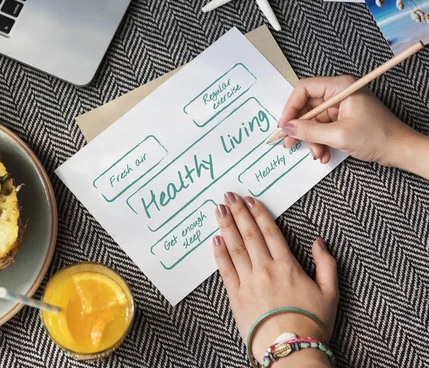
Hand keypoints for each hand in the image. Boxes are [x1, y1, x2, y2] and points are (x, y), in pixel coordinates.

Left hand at [213, 192, 337, 364]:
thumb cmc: (312, 323)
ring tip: (218, 210)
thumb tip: (318, 241)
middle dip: (238, 212)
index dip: (259, 213)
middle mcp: (265, 269)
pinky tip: (215, 239)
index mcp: (287, 266)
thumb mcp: (330, 293)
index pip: (270, 232)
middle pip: (249, 234)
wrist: (291, 349)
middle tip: (228, 196)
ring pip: (235, 247)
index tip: (249, 199)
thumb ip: (326, 264)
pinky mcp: (235, 295)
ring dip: (226, 226)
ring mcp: (248, 281)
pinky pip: (225, 269)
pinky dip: (219, 252)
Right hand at [278, 75, 424, 169]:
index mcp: (341, 87)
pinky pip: (322, 128)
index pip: (304, 89)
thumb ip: (309, 131)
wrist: (400, 150)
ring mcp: (341, 106)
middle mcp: (339, 93)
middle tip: (290, 143)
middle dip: (301, 128)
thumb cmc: (378, 137)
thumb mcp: (338, 135)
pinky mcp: (343, 119)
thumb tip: (287, 128)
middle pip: (307, 106)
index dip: (291, 107)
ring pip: (313, 121)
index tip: (284, 125)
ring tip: (316, 153)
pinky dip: (320, 142)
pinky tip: (323, 154)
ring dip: (311, 139)